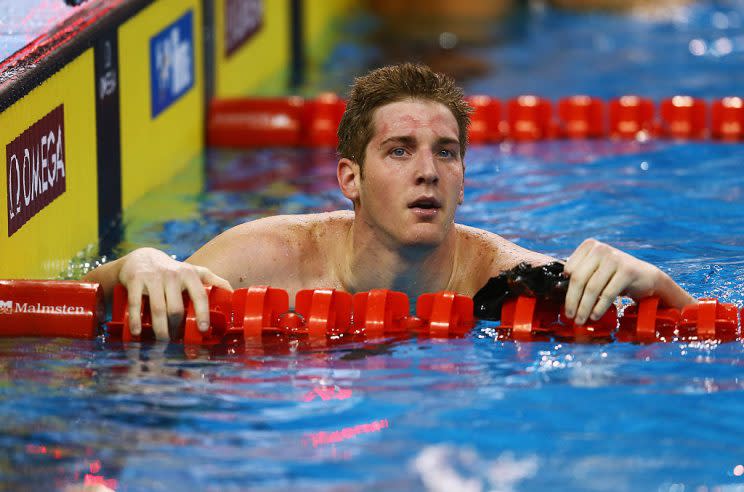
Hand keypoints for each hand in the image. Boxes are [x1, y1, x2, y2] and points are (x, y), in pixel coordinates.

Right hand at [117, 248, 231, 339]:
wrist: (142, 258)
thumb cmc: (173, 271)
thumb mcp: (194, 271)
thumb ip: (214, 280)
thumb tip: (233, 294)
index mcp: (190, 274)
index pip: (199, 295)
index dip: (203, 314)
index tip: (203, 330)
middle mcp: (173, 275)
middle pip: (176, 309)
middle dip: (176, 328)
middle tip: (175, 341)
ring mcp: (153, 277)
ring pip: (158, 309)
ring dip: (160, 330)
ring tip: (162, 342)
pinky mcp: (136, 280)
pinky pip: (136, 304)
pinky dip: (136, 321)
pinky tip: (137, 332)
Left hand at [563, 238, 661, 324]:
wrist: (646, 277)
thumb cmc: (614, 275)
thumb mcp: (596, 269)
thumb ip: (580, 274)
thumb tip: (558, 292)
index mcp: (590, 246)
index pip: (570, 269)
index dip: (566, 289)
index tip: (565, 304)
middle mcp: (601, 249)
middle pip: (579, 279)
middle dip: (572, 301)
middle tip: (570, 316)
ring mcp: (615, 258)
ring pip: (592, 288)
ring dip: (584, 307)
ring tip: (581, 320)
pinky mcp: (627, 271)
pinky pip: (608, 293)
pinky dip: (599, 307)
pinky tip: (594, 316)